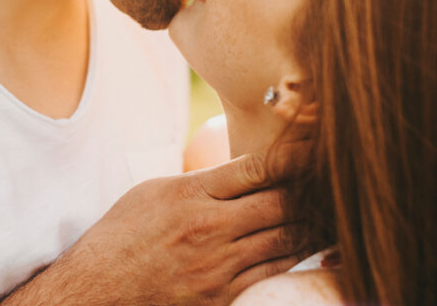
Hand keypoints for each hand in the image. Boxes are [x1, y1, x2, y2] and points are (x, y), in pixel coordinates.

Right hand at [0, 142, 309, 305]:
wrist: (95, 292)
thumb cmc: (121, 237)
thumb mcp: (153, 192)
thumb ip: (201, 182)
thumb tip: (246, 169)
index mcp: (190, 194)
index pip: (256, 168)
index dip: (295, 156)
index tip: (320, 145)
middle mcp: (208, 229)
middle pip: (282, 204)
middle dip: (315, 191)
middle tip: (341, 180)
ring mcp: (218, 267)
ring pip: (286, 241)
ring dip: (316, 225)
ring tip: (338, 210)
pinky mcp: (221, 298)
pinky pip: (273, 274)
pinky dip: (296, 257)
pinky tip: (312, 246)